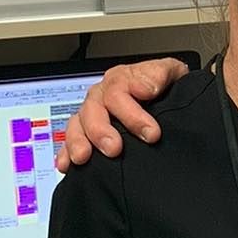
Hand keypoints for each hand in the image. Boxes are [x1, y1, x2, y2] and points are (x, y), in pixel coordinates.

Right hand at [57, 59, 188, 170]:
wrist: (165, 98)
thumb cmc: (165, 87)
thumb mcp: (171, 72)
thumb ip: (160, 74)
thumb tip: (147, 87)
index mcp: (120, 80)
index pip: (118, 92)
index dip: (133, 115)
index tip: (151, 133)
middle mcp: (101, 96)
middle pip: (93, 110)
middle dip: (102, 131)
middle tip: (114, 148)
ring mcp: (91, 114)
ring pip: (77, 124)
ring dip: (79, 141)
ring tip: (83, 157)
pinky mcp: (85, 132)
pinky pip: (70, 141)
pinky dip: (66, 153)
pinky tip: (66, 165)